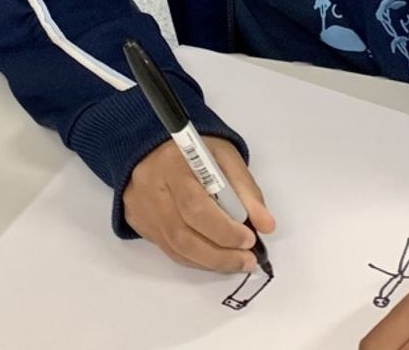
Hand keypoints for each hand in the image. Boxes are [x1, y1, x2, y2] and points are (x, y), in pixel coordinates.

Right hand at [122, 136, 274, 272]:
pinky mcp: (143, 224)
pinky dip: (197, 260)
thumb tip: (266, 225)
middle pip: (183, 232)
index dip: (223, 228)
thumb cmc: (193, 150)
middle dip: (221, 252)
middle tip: (248, 258)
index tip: (250, 238)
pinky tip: (215, 258)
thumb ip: (245, 189)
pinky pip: (171, 251)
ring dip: (212, 261)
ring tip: (238, 262)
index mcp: (172, 163)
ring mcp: (144, 209)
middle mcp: (152, 189)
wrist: (152, 146)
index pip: (195, 204)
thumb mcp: (223, 155)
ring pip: (176, 248)